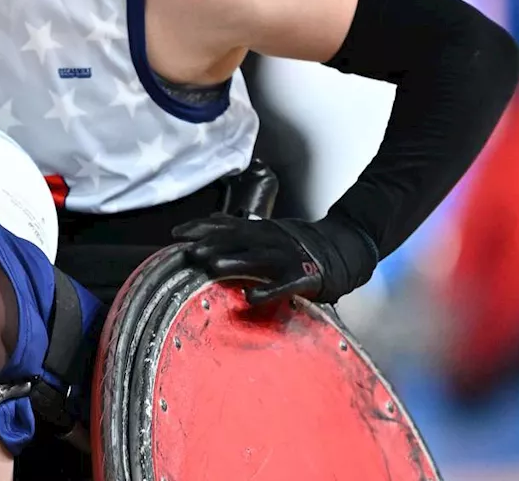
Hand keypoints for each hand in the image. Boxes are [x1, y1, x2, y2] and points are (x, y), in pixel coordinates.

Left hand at [172, 214, 376, 305]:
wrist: (342, 248)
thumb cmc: (296, 243)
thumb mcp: (266, 229)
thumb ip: (239, 227)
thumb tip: (210, 220)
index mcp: (259, 228)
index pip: (224, 225)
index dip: (200, 228)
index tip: (176, 234)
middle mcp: (269, 239)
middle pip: (237, 239)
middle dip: (212, 245)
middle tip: (190, 252)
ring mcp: (286, 257)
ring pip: (257, 259)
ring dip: (234, 262)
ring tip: (213, 268)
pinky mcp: (302, 277)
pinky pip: (282, 286)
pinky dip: (266, 291)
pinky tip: (249, 298)